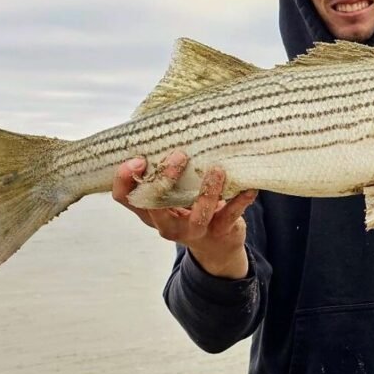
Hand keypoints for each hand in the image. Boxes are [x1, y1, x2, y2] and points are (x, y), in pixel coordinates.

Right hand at [112, 151, 256, 278]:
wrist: (217, 245)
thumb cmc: (190, 207)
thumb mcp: (174, 192)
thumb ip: (166, 171)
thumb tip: (166, 128)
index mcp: (149, 211)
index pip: (125, 197)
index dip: (125, 179)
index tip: (138, 158)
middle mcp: (166, 224)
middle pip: (155, 206)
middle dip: (164, 180)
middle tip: (178, 156)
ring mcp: (192, 231)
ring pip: (196, 215)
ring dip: (207, 192)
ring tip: (216, 170)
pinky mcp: (218, 232)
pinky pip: (229, 217)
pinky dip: (240, 201)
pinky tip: (248, 188)